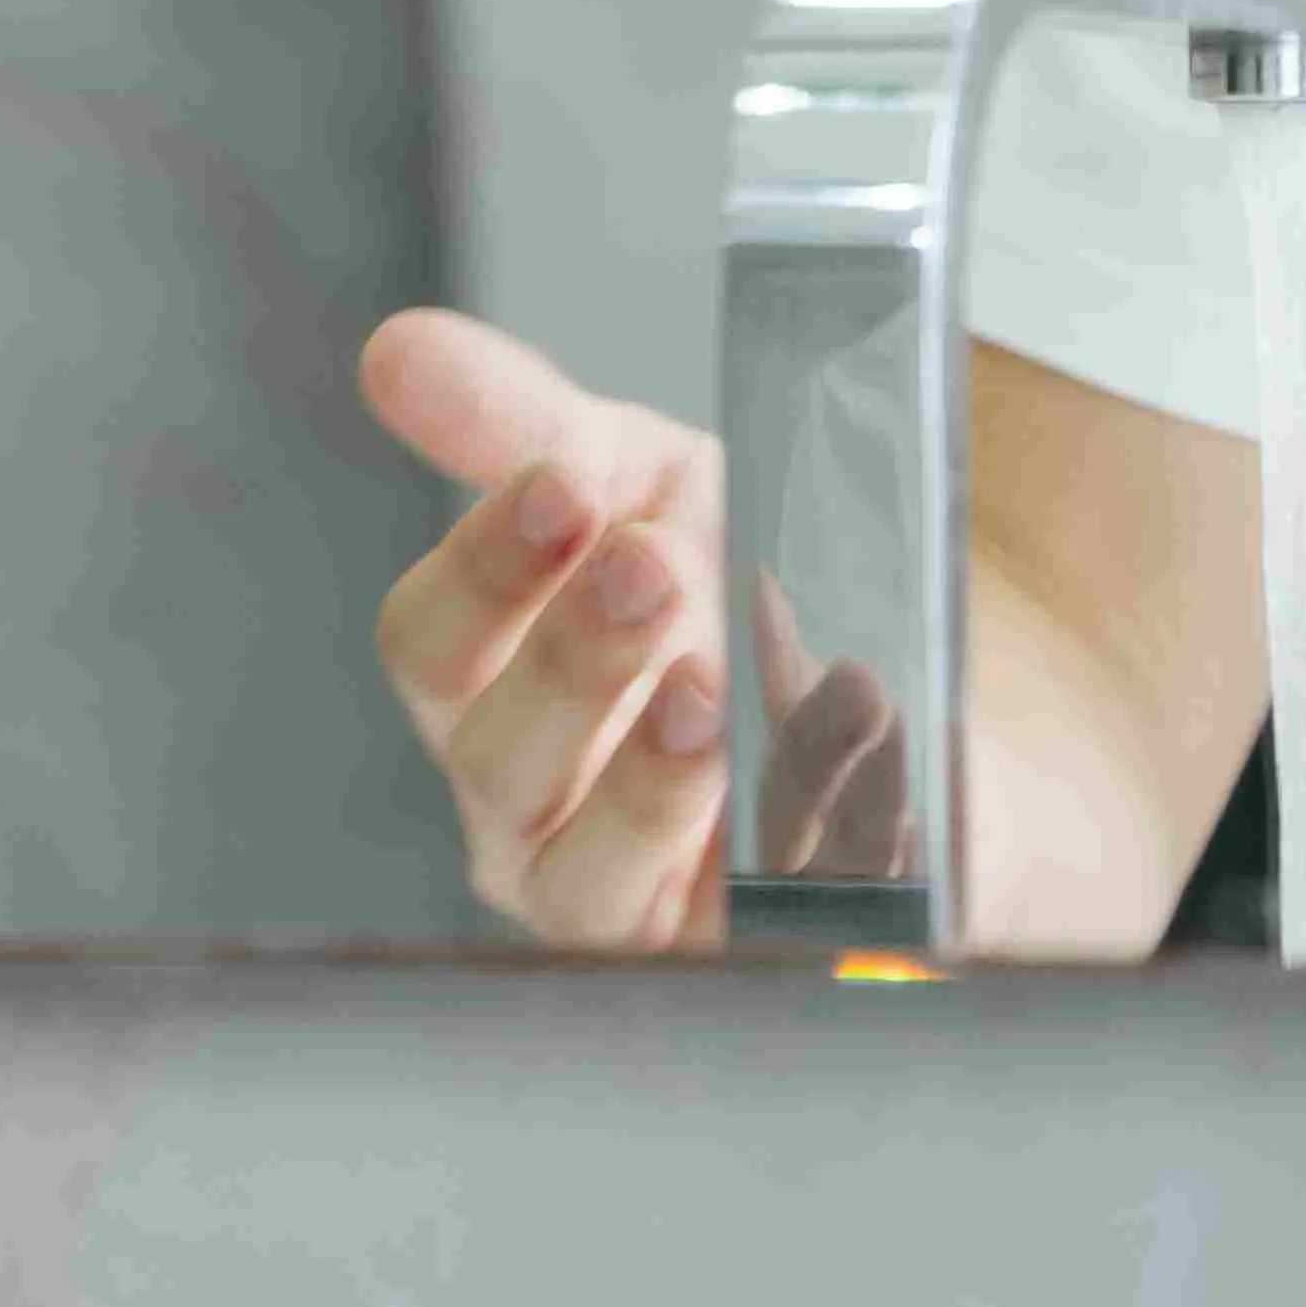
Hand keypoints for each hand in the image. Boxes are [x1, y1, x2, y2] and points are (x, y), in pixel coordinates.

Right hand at [358, 309, 906, 946]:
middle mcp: (524, 807)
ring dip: (649, 776)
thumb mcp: (648, 484)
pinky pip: (738, 923)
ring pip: (583, 875)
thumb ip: (527, 423)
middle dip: (570, 658)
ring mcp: (616, 900)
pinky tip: (842, 725)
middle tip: (651, 566)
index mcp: (488, 686)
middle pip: (493, 756)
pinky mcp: (726, 956)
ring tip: (711, 687)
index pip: (429, 644)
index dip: (484, 568)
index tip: (564, 487)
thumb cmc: (733, 597)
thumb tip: (398, 351)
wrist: (907, 716)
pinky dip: (794, 815)